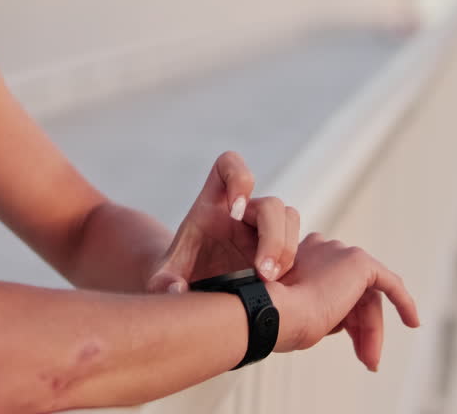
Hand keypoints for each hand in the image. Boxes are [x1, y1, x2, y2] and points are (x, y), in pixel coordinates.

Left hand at [145, 152, 299, 292]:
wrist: (190, 291)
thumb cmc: (176, 275)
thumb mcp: (161, 279)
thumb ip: (163, 282)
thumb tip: (177, 290)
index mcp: (212, 203)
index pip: (229, 165)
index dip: (238, 175)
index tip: (234, 211)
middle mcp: (242, 211)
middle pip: (271, 204)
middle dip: (272, 237)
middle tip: (261, 271)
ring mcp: (261, 230)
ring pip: (289, 220)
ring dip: (285, 249)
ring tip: (268, 280)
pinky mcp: (276, 250)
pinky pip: (295, 246)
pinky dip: (290, 264)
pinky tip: (276, 287)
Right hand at [270, 232, 419, 371]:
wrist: (275, 313)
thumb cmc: (279, 318)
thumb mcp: (300, 310)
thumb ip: (320, 306)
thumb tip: (336, 321)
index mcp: (303, 257)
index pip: (333, 287)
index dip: (345, 320)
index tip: (348, 342)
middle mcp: (322, 249)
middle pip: (354, 293)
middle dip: (361, 328)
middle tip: (365, 359)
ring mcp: (340, 253)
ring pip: (367, 296)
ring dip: (372, 330)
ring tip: (370, 359)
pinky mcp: (358, 262)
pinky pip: (389, 283)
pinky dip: (403, 302)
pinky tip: (412, 321)